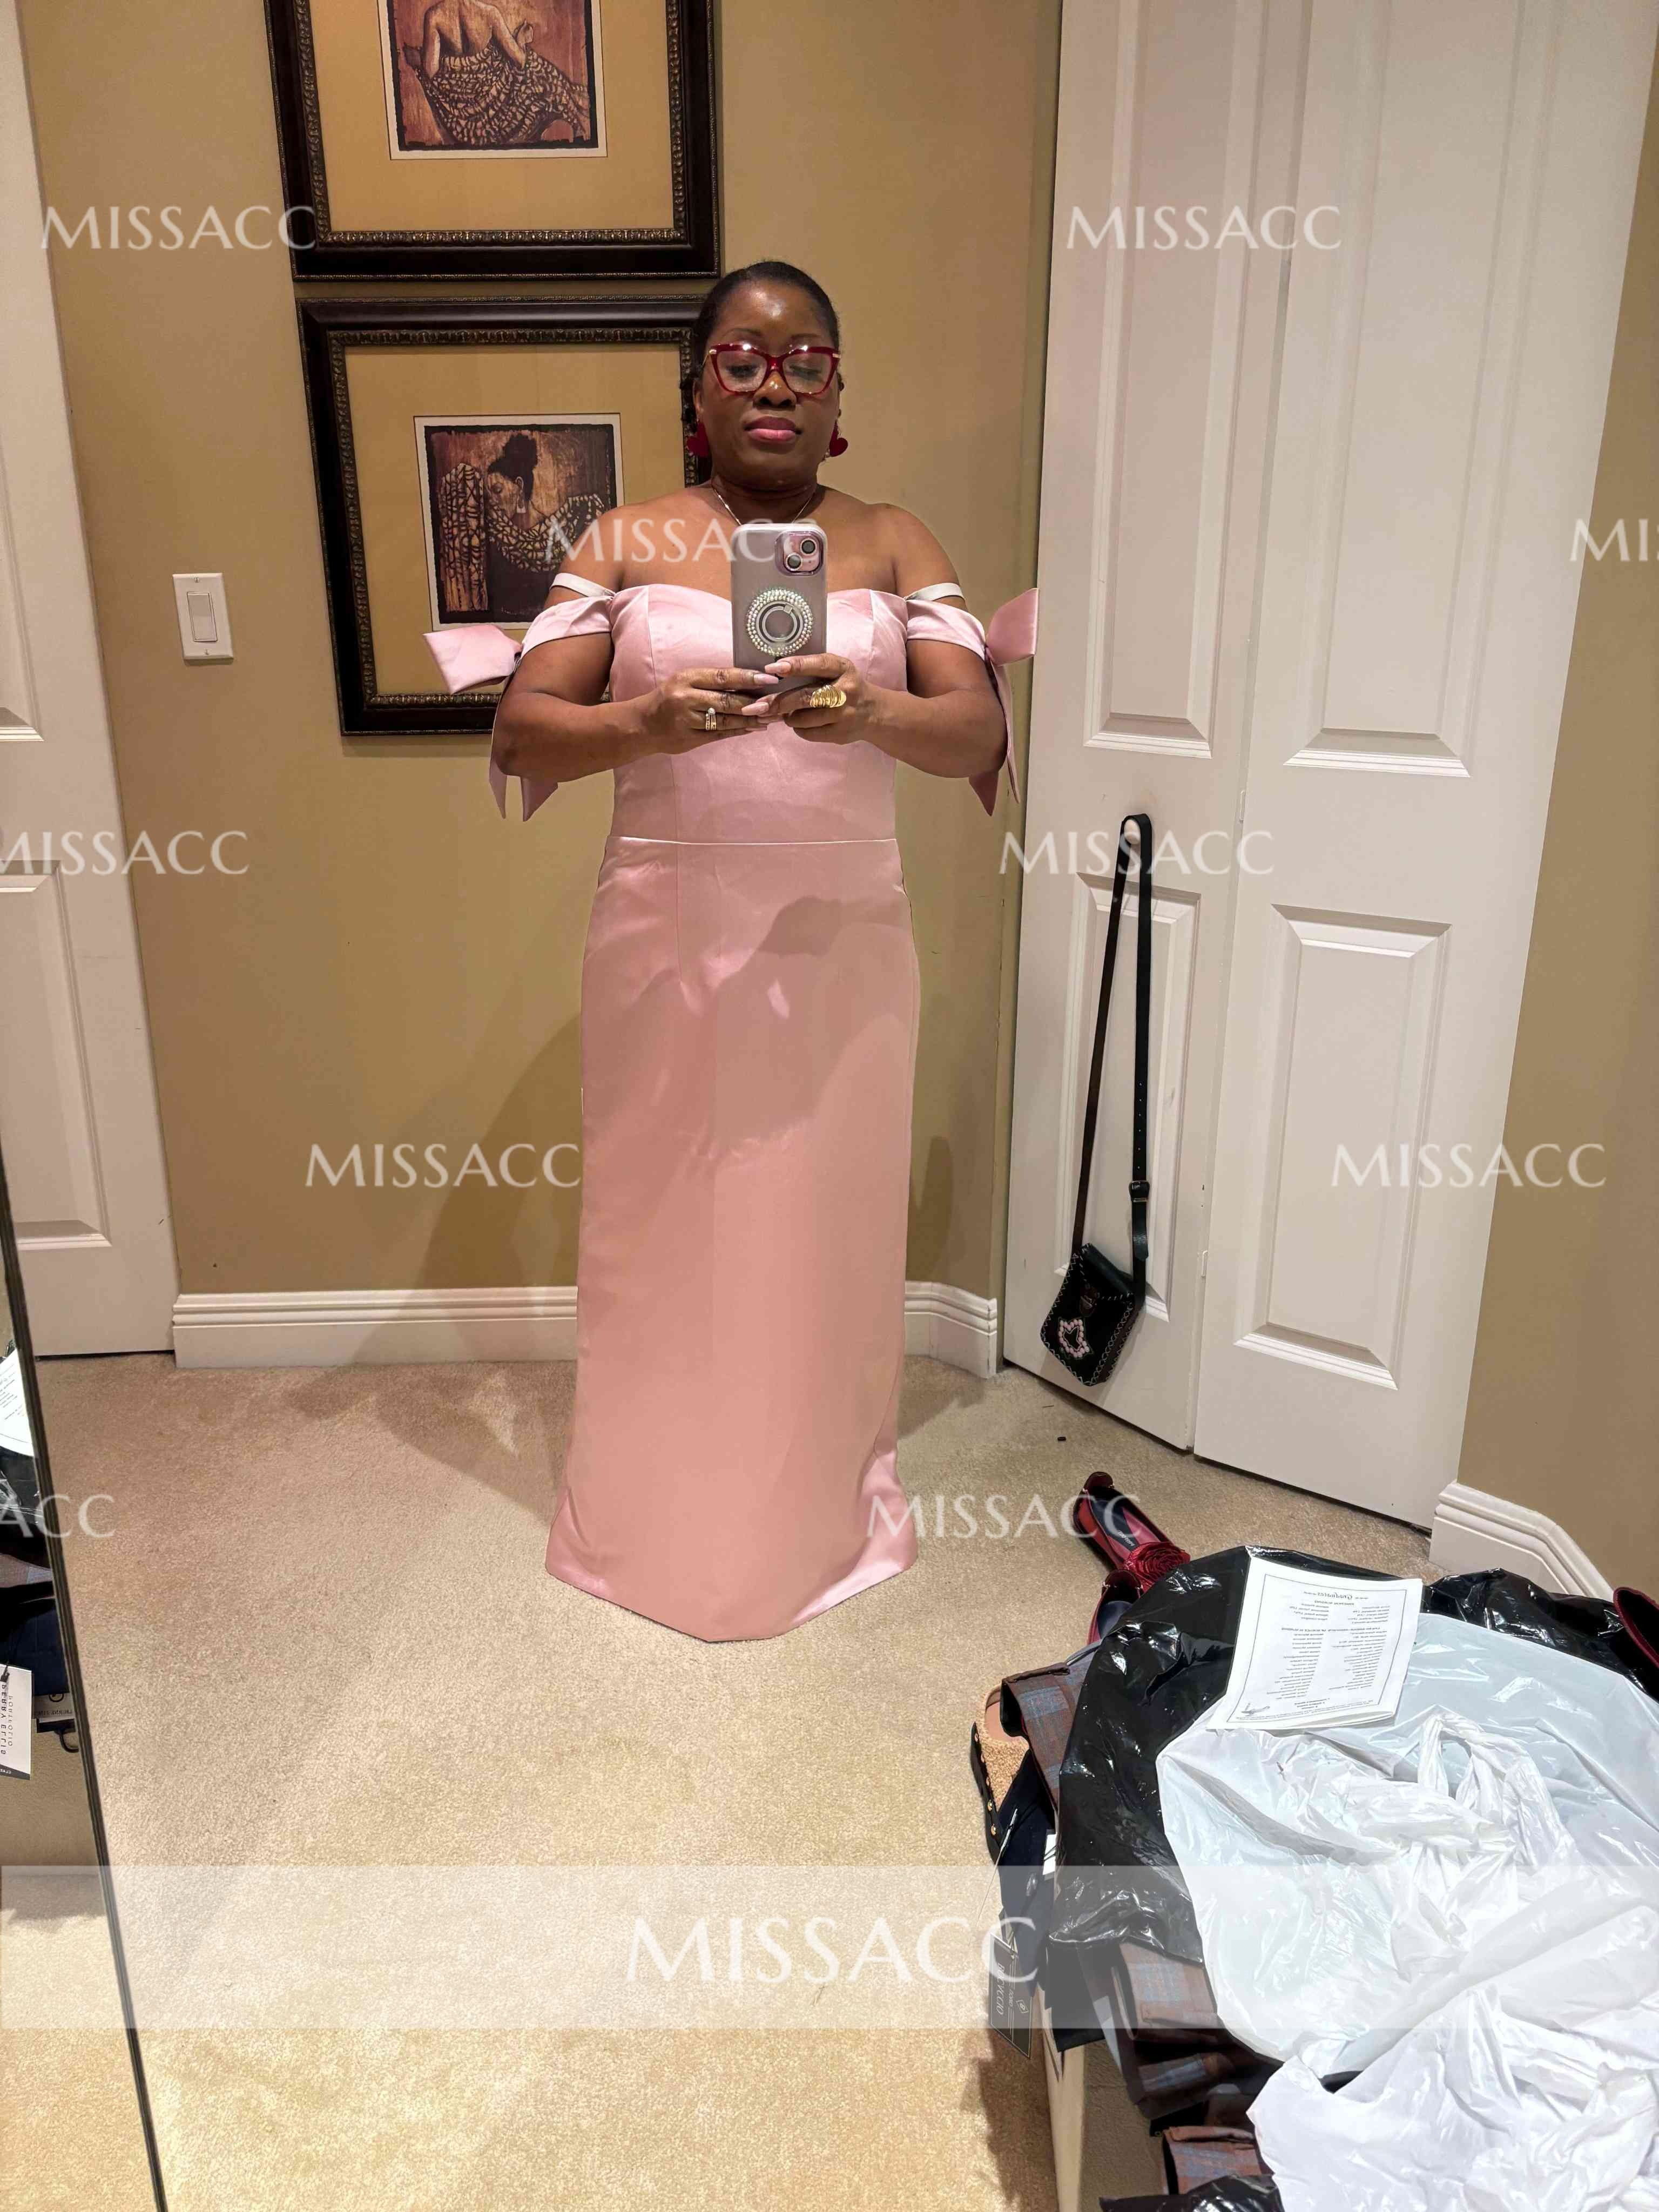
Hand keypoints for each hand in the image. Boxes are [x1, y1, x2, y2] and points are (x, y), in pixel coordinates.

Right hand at [633, 666, 778, 754]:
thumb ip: (711, 681)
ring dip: (752, 719)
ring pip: (726, 720)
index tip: (770, 678)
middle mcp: (685, 698)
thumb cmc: (669, 698)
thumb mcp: (685, 682)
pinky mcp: (690, 739)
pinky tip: (756, 728)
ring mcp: (687, 721)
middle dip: (755, 702)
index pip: (722, 676)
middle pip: (727, 701)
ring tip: (772, 717)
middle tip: (777, 701)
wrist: (642, 725)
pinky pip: (720, 735)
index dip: (748, 677)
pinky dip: (740, 731)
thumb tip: (748, 680)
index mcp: (686, 679)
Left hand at [740, 653, 873, 743]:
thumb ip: (814, 668)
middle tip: (757, 706)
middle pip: (805, 697)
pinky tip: (800, 723)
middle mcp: (845, 691)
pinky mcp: (839, 733)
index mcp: (843, 669)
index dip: (795, 666)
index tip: (773, 668)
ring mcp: (843, 714)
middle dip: (778, 701)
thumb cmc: (846, 686)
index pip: (818, 665)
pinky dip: (798, 727)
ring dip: (787, 716)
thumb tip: (774, 673)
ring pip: (803, 718)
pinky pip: (807, 732)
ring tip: (783, 712)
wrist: (874, 713)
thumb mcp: (838, 670)